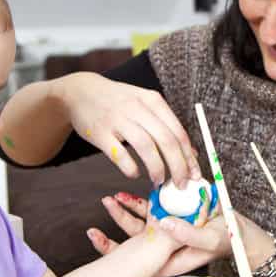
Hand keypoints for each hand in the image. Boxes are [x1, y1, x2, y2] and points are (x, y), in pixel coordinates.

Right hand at [55, 72, 200, 187]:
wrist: (81, 92)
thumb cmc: (118, 102)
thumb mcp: (144, 104)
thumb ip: (166, 125)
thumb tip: (190, 153)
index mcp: (152, 101)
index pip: (178, 131)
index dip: (189, 156)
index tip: (195, 174)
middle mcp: (137, 108)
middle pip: (166, 140)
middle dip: (178, 166)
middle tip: (181, 184)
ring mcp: (117, 119)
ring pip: (145, 146)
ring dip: (156, 168)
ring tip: (159, 182)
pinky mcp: (100, 132)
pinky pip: (119, 153)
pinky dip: (130, 167)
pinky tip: (135, 173)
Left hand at [87, 191, 224, 276]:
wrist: (242, 233)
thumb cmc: (229, 240)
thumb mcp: (209, 238)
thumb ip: (187, 233)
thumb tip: (163, 224)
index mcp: (168, 260)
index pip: (134, 262)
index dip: (113, 251)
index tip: (96, 237)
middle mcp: (163, 248)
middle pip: (132, 241)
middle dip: (116, 224)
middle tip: (105, 203)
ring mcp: (167, 233)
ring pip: (140, 224)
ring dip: (127, 209)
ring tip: (114, 196)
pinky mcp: (173, 219)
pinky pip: (153, 211)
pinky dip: (143, 202)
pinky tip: (135, 191)